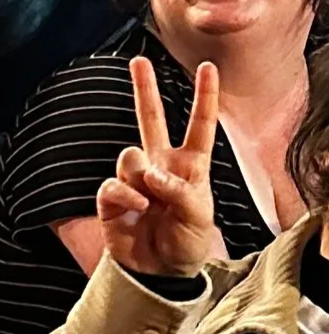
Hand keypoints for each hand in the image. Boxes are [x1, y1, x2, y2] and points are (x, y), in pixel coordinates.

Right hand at [97, 58, 227, 277]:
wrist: (160, 273)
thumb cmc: (187, 242)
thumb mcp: (200, 218)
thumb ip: (181, 191)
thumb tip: (150, 173)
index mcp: (191, 165)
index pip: (200, 125)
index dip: (205, 97)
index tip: (209, 67)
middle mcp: (161, 165)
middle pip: (151, 120)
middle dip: (143, 89)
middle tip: (137, 61)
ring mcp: (135, 179)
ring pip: (131, 156)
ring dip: (141, 175)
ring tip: (150, 200)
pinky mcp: (113, 197)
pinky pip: (115, 184)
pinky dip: (125, 195)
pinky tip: (136, 209)